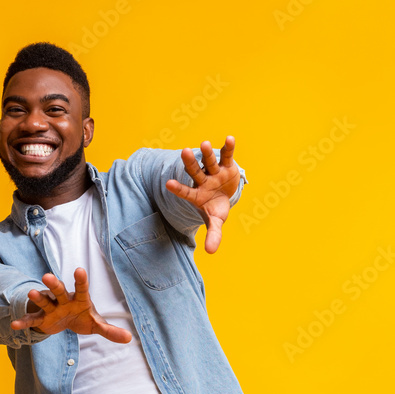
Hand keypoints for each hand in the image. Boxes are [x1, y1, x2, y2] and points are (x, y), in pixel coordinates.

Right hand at [10, 268, 131, 342]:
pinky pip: (33, 320)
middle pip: (59, 290)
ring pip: (44, 301)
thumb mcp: (96, 325)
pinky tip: (15, 325)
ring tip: (31, 293)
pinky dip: (25, 322)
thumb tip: (129, 338)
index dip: (80, 280)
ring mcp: (51, 308)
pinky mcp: (42, 319)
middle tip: (48, 276)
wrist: (65, 321)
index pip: (81, 288)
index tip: (79, 270)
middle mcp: (64, 299)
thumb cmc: (82, 317)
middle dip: (54, 284)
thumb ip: (110, 331)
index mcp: (79, 299)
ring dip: (38, 298)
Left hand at [165, 136, 240, 253]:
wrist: (225, 196)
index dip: (178, 188)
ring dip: (207, 153)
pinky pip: (227, 155)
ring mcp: (214, 172)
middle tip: (184, 152)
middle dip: (190, 163)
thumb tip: (210, 252)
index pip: (185, 192)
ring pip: (208, 162)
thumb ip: (213, 234)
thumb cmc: (216, 209)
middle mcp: (203, 181)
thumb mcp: (215, 222)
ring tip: (204, 144)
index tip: (167, 183)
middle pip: (194, 172)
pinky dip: (228, 147)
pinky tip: (230, 139)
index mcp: (197, 195)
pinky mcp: (226, 165)